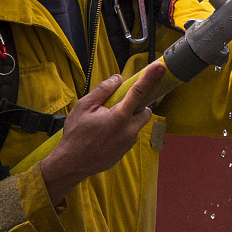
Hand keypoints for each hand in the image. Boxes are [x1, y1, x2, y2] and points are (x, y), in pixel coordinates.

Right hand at [38, 62, 165, 201]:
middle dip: (136, 106)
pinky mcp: (125, 151)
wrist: (71, 164)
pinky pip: (129, 136)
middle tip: (116, 107)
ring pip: (137, 124)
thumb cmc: (75, 135)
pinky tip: (104, 136)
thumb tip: (117, 79)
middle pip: (145, 111)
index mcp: (119, 117)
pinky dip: (122, 132)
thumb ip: (102, 90)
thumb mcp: (83, 107)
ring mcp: (129, 143)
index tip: (160, 67)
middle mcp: (129, 131)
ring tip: (105, 124)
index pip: (139, 92)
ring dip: (127, 120)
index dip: (150, 78)